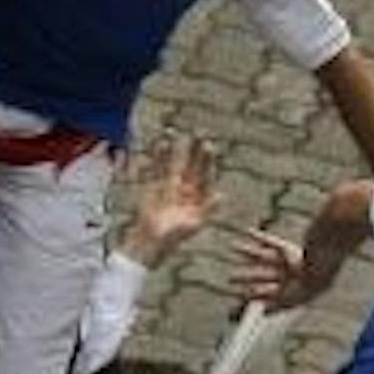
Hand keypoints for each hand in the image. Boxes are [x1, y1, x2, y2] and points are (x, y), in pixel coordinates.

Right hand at [121, 133, 219, 263]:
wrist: (152, 242)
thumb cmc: (175, 236)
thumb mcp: (194, 223)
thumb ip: (208, 208)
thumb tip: (222, 196)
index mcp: (197, 196)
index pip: (204, 174)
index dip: (206, 160)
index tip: (208, 145)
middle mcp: (184, 188)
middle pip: (190, 165)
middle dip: (193, 150)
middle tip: (197, 132)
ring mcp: (168, 186)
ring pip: (171, 163)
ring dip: (172, 149)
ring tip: (172, 131)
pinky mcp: (152, 187)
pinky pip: (154, 168)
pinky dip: (154, 157)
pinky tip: (156, 143)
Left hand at [233, 227, 313, 311]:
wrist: (320, 266)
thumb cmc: (307, 286)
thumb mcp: (289, 301)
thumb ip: (275, 307)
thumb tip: (263, 313)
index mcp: (290, 292)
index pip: (266, 295)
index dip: (250, 296)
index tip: (236, 296)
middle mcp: (288, 276)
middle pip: (263, 276)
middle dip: (246, 277)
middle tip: (230, 278)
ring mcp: (288, 261)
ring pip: (265, 257)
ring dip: (249, 252)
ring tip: (234, 247)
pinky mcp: (289, 248)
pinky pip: (272, 240)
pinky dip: (260, 236)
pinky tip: (248, 231)